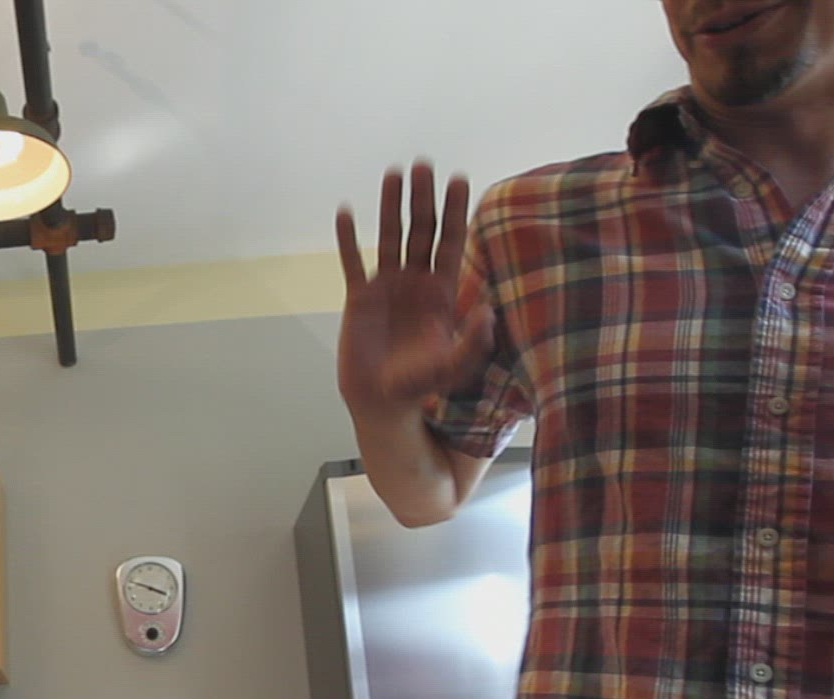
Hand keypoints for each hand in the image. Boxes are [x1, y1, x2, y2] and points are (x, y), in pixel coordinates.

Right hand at [335, 161, 495, 415]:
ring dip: (390, 205)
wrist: (380, 400)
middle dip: (423, 197)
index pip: (451, 242)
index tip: (459, 179)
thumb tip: (488, 311)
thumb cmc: (420, 385)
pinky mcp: (358, 297)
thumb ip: (473, 342)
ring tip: (393, 173)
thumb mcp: (454, 367)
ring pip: (389, 236)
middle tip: (424, 164)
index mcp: (442, 291)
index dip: (456, 211)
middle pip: (421, 229)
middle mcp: (415, 280)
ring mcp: (386, 285)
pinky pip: (352, 261)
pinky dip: (347, 238)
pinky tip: (345, 212)